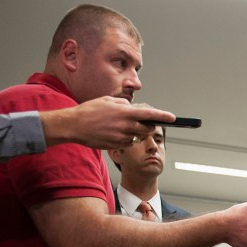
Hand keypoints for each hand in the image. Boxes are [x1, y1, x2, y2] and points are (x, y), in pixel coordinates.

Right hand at [41, 97, 175, 148]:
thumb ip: (123, 104)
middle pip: (147, 130)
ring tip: (117, 126)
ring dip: (133, 133)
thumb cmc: (89, 110)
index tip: (173, 118)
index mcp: (125, 112)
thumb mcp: (108, 101)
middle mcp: (126, 126)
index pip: (150, 115)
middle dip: (148, 127)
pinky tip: (111, 133)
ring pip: (136, 137)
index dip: (163, 116)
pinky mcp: (116, 146)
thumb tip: (132, 108)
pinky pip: (126, 143)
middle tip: (143, 123)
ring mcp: (121, 137)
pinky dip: (124, 139)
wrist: (73, 125)